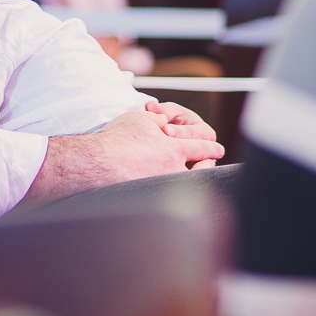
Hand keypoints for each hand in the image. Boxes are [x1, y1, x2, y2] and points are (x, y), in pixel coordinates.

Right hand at [25, 109, 223, 201]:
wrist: (99, 163)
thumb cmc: (118, 139)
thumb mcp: (141, 118)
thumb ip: (158, 119)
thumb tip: (165, 121)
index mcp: (176, 149)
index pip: (203, 146)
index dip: (211, 146)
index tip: (216, 148)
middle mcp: (174, 170)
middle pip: (202, 169)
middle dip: (208, 164)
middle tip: (209, 162)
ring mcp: (163, 186)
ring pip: (187, 183)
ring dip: (193, 178)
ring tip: (191, 174)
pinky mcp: (150, 197)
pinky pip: (169, 192)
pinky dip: (173, 188)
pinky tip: (168, 187)